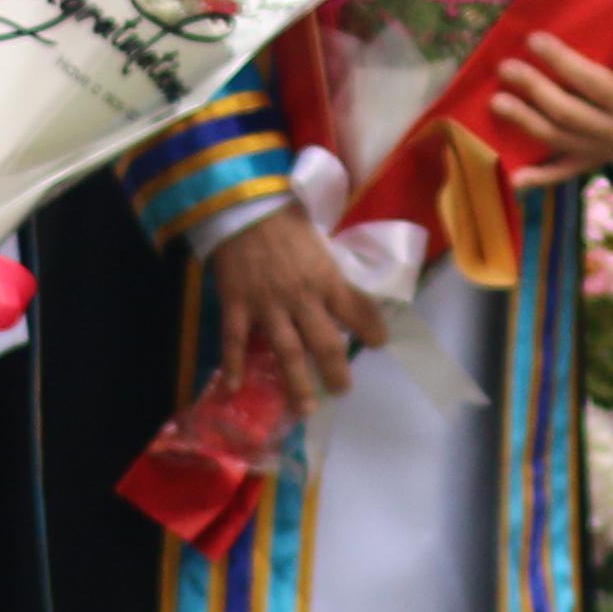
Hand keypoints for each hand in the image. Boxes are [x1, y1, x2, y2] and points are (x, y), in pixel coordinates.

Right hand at [202, 202, 386, 407]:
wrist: (242, 203)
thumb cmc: (284, 216)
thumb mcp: (318, 239)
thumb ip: (327, 267)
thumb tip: (342, 288)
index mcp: (326, 277)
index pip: (357, 310)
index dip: (371, 328)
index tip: (379, 343)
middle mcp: (302, 297)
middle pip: (325, 343)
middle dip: (336, 371)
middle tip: (342, 390)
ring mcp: (268, 304)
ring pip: (287, 351)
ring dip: (297, 383)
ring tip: (306, 408)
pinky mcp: (237, 304)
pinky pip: (236, 340)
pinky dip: (234, 365)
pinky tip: (234, 387)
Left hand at [487, 31, 612, 189]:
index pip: (593, 83)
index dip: (562, 62)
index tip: (534, 39)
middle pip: (568, 112)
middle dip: (534, 89)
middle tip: (506, 67)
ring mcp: (603, 152)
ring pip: (558, 140)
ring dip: (525, 122)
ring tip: (497, 102)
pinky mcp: (593, 163)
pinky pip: (564, 174)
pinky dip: (540, 179)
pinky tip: (516, 178)